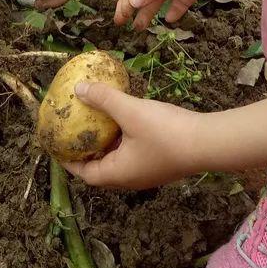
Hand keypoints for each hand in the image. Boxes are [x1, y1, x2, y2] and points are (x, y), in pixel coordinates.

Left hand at [62, 83, 200, 188]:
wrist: (208, 141)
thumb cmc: (165, 132)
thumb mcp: (130, 111)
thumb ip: (104, 99)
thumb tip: (79, 89)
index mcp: (118, 174)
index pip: (85, 174)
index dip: (69, 162)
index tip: (58, 147)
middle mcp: (131, 178)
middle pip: (101, 168)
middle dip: (87, 151)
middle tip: (75, 131)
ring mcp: (147, 171)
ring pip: (119, 160)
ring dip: (106, 143)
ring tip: (96, 122)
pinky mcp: (160, 161)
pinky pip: (133, 153)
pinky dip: (123, 138)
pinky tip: (125, 118)